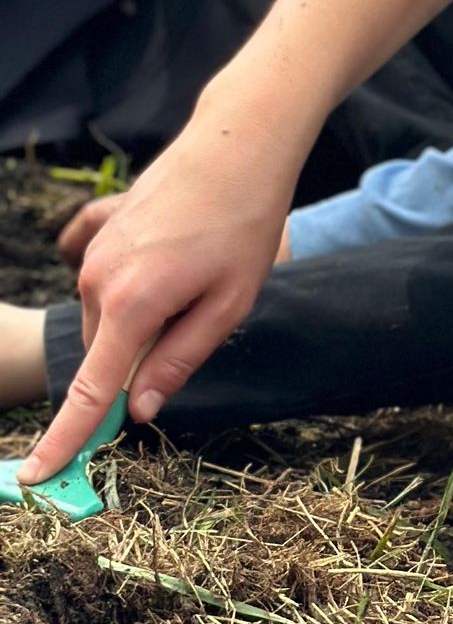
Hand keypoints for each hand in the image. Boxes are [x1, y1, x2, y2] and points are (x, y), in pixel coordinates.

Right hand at [17, 115, 298, 482]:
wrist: (236, 145)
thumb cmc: (244, 225)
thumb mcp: (228, 305)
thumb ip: (180, 361)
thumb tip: (142, 411)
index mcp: (131, 305)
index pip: (91, 392)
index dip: (65, 440)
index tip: (37, 477)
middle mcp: (97, 282)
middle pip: (112, 355)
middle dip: (148, 355)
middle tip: (206, 307)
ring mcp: (93, 256)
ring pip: (115, 321)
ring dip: (152, 316)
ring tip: (203, 269)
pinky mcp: (98, 236)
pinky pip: (112, 288)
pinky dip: (142, 289)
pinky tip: (177, 253)